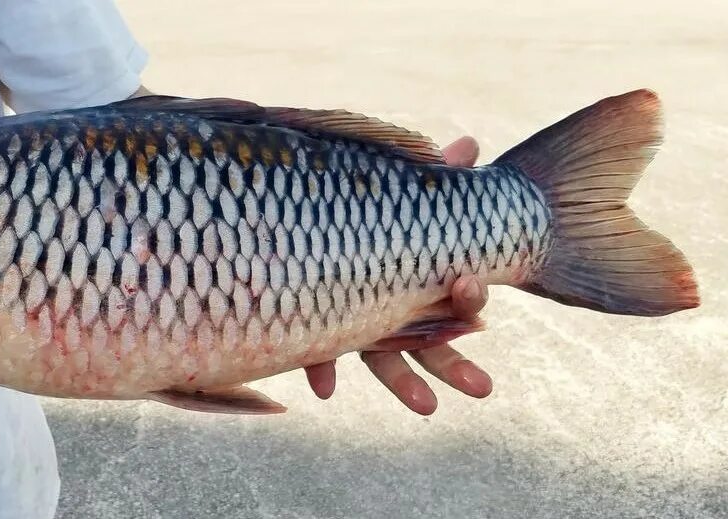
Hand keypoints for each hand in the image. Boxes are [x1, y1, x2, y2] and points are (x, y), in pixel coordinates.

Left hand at [302, 136, 493, 414]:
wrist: (303, 207)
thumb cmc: (365, 193)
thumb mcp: (397, 185)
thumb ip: (430, 175)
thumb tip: (466, 146)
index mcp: (423, 269)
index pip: (458, 290)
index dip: (468, 299)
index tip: (472, 299)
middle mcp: (395, 299)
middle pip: (434, 338)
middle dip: (458, 364)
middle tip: (483, 390)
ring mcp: (360, 315)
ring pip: (389, 356)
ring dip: (406, 383)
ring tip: (428, 410)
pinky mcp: (321, 320)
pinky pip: (322, 348)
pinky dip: (322, 364)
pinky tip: (322, 389)